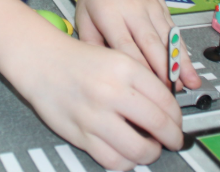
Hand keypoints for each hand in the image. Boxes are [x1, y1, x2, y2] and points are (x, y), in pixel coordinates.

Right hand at [6, 33, 183, 170]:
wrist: (42, 62)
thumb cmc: (79, 60)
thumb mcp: (116, 57)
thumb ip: (142, 80)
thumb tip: (167, 109)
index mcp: (125, 68)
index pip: (166, 100)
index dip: (178, 118)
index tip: (178, 123)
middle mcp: (111, 91)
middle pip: (158, 125)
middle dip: (173, 138)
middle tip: (174, 140)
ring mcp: (95, 115)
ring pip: (138, 149)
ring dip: (152, 153)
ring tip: (151, 148)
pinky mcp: (80, 134)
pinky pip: (113, 160)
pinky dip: (127, 162)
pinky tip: (128, 153)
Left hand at [76, 0, 201, 91]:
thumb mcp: (83, 14)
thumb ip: (89, 42)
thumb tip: (99, 70)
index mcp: (109, 14)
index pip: (125, 45)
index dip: (137, 68)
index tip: (144, 90)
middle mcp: (133, 11)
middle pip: (150, 44)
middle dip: (162, 71)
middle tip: (169, 96)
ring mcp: (151, 9)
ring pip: (167, 39)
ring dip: (179, 64)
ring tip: (188, 85)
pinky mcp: (164, 9)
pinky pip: (175, 34)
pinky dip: (183, 53)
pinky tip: (190, 69)